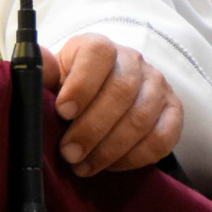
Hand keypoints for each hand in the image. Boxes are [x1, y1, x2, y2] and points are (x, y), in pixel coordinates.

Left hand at [40, 34, 182, 175]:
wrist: (98, 94)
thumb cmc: (69, 86)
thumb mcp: (51, 76)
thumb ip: (43, 71)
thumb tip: (38, 64)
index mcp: (99, 46)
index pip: (98, 55)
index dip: (82, 85)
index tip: (63, 112)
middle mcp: (132, 60)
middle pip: (121, 92)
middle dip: (92, 128)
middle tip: (70, 153)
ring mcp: (157, 84)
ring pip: (141, 118)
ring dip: (110, 149)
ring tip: (84, 166)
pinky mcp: (173, 111)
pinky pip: (163, 139)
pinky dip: (135, 157)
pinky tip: (111, 165)